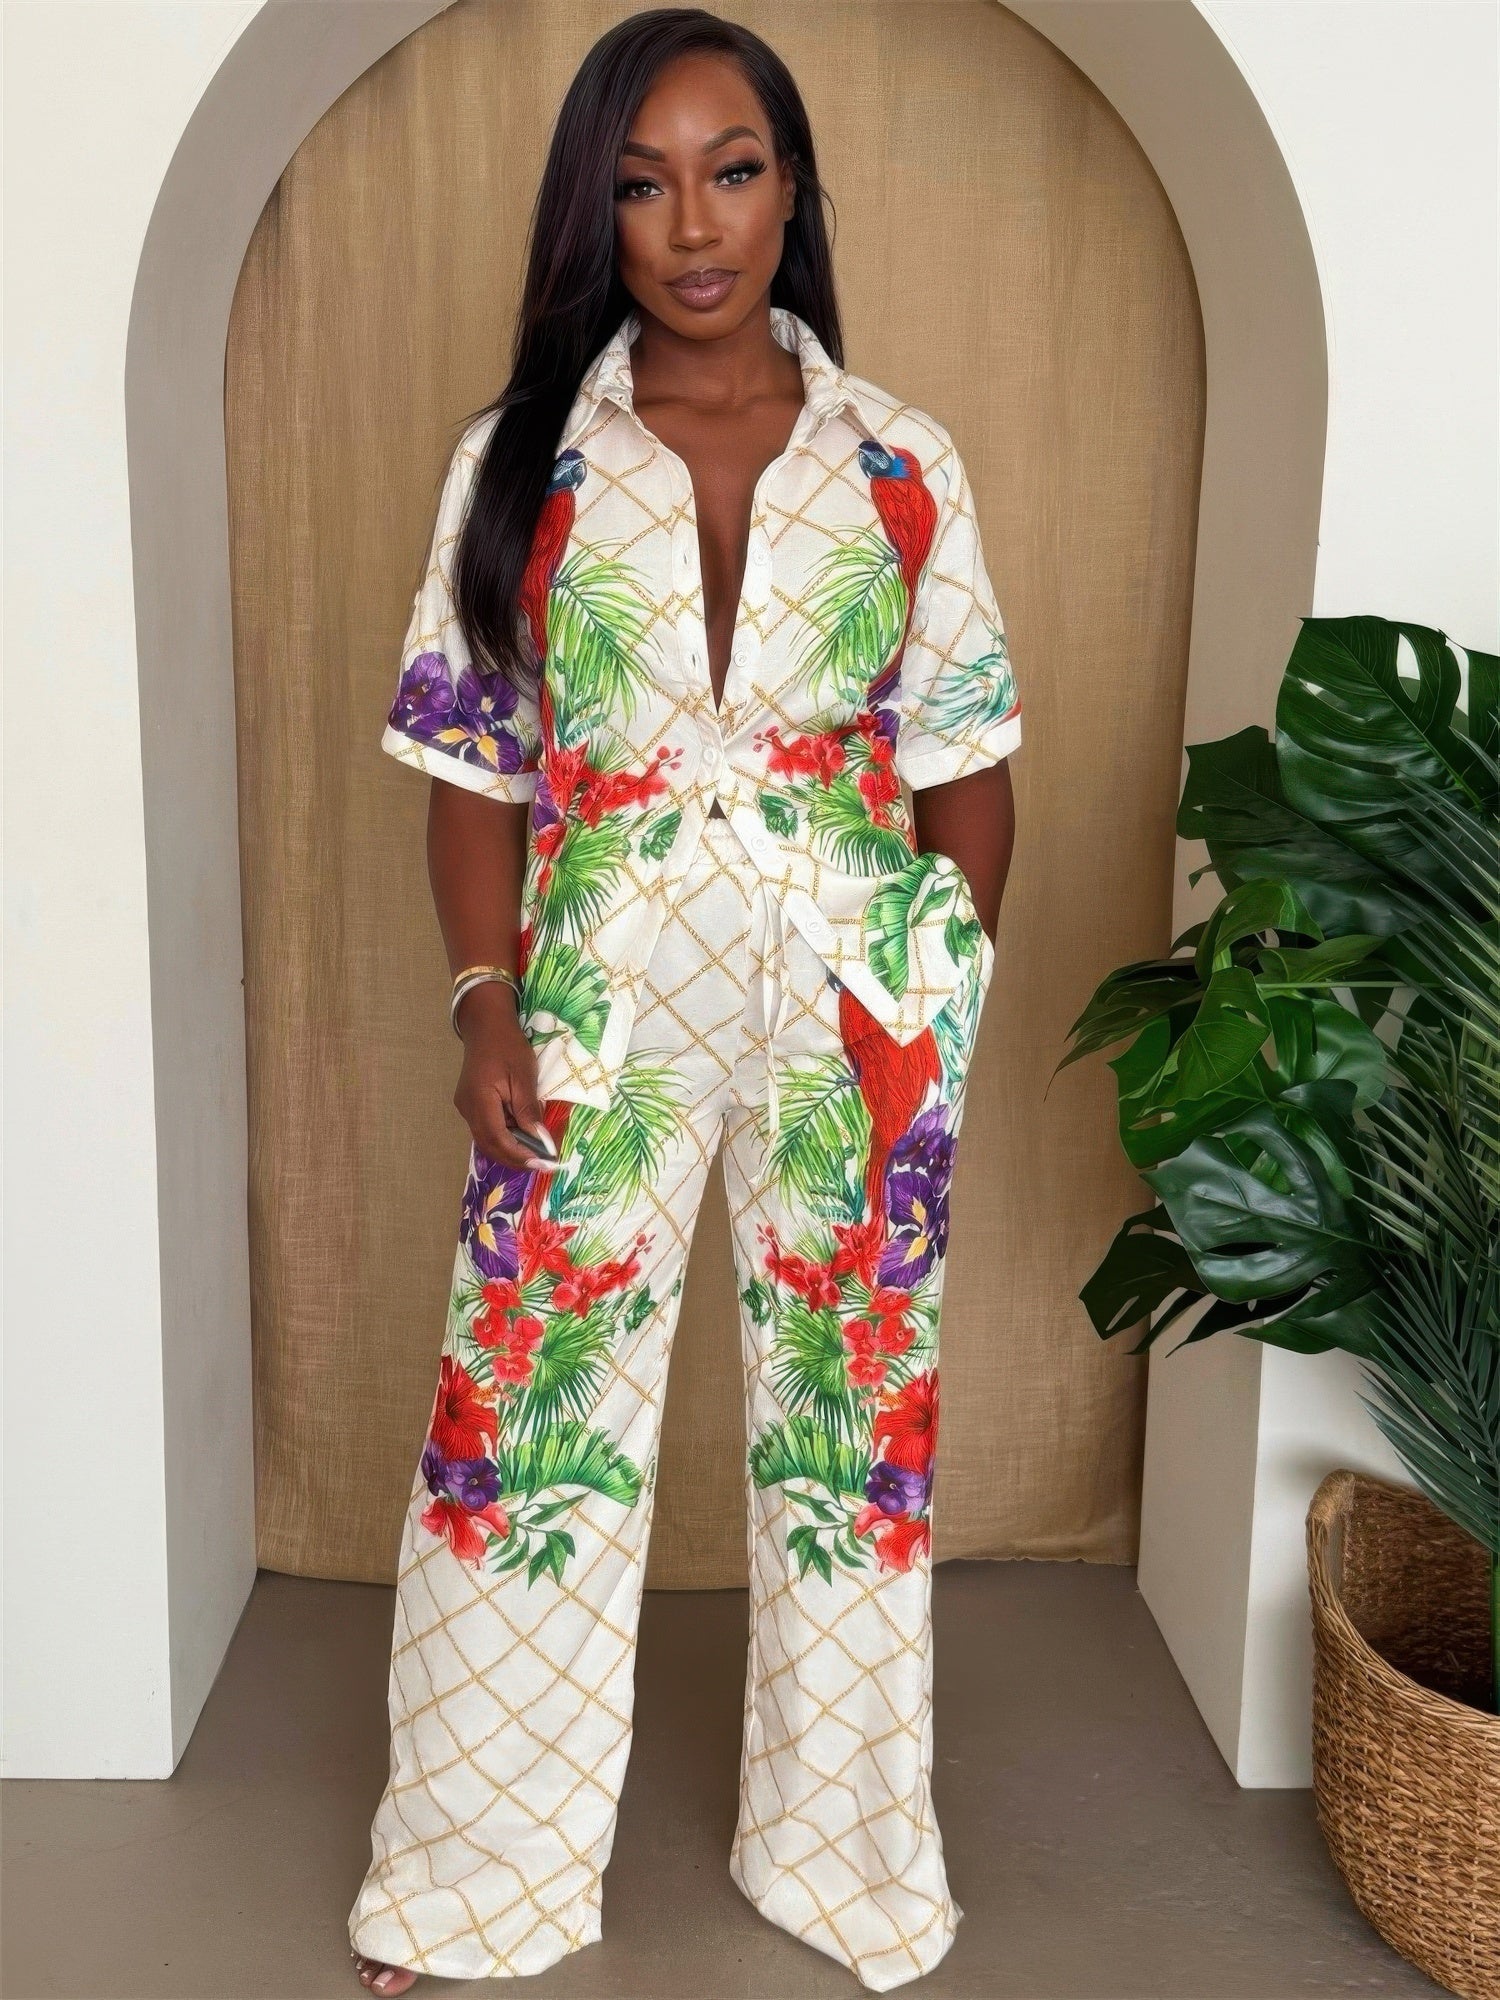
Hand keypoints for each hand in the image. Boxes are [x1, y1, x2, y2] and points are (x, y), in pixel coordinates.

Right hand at [452, 982, 553, 1174]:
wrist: (487, 1025)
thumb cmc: (508, 1046)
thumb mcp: (524, 1076)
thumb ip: (529, 1110)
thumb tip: (540, 1140)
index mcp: (479, 1100)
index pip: (498, 1139)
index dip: (520, 1155)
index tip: (542, 1163)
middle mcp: (467, 1109)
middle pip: (489, 1145)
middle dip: (515, 1158)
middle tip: (541, 1164)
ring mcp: (465, 1107)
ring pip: (486, 1139)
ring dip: (510, 1149)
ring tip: (534, 1153)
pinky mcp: (469, 1104)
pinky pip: (486, 1128)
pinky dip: (504, 1136)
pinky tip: (522, 1136)